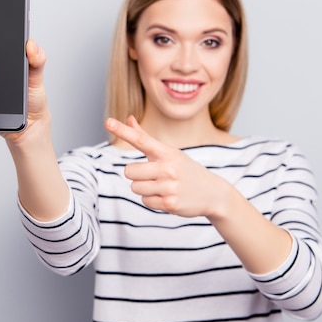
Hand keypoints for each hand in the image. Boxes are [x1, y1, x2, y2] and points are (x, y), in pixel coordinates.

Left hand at [104, 116, 229, 217]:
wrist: (213, 193)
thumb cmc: (185, 170)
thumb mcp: (169, 152)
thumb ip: (145, 137)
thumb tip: (129, 118)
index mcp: (167, 152)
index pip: (140, 139)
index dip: (123, 131)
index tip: (108, 122)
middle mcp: (168, 168)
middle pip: (129, 171)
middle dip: (136, 175)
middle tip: (152, 176)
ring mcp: (169, 186)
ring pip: (135, 188)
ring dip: (144, 189)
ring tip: (162, 187)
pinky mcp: (170, 204)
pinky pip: (145, 202)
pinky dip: (152, 201)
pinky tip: (166, 197)